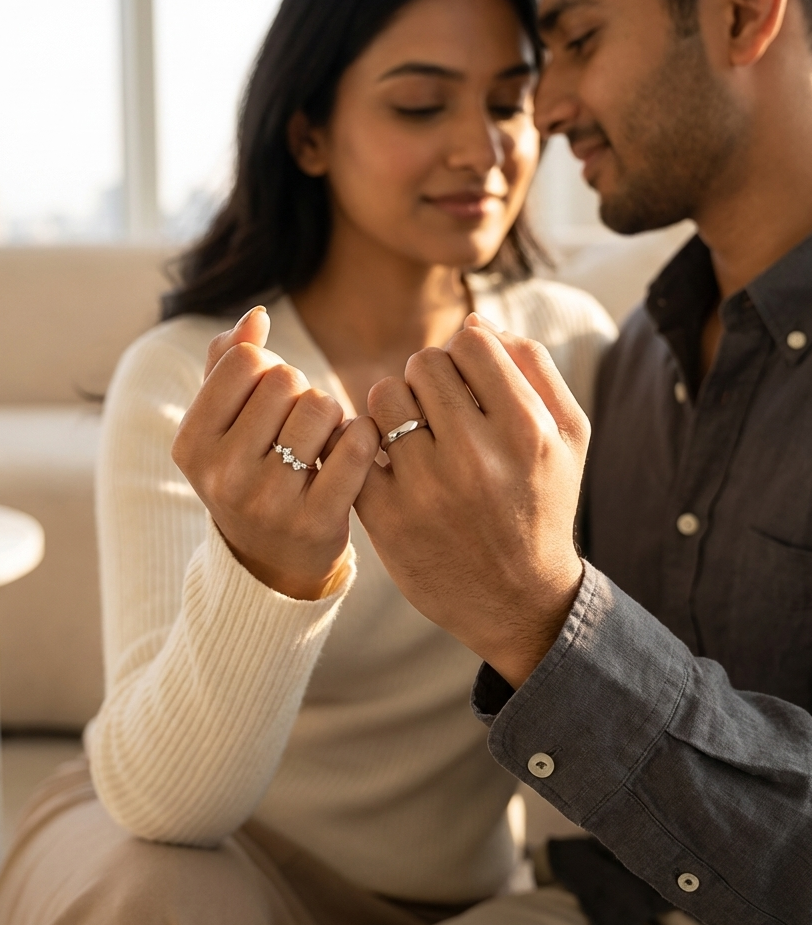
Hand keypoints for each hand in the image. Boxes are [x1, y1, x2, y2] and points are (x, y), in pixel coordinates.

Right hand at [172, 307, 380, 600]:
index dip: (269, 368)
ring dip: (331, 415)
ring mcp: (269, 502)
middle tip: (299, 423)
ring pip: (321, 407)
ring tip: (321, 440)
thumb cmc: (248, 470)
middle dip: (300, 392)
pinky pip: (355, 444)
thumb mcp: (221, 423)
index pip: (245, 361)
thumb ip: (228, 362)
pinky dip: (361, 436)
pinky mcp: (317, 522)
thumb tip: (257, 316)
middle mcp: (223, 476)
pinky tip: (353, 450)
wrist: (272, 559)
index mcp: (192, 444)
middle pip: (285, 380)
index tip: (269, 398)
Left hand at [355, 314, 587, 686]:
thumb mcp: (567, 435)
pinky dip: (366, 444)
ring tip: (414, 434)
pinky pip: (356, 446)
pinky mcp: (388, 518)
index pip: (471, 342)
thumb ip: (533, 367)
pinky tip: (387, 459)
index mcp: (527, 431)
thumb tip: (475, 323)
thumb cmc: (543, 504)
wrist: (519, 600)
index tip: (468, 383)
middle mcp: (477, 457)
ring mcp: (428, 489)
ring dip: (394, 407)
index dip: (465, 353)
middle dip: (429, 379)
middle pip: (424, 363)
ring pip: (384, 396)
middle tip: (438, 410)